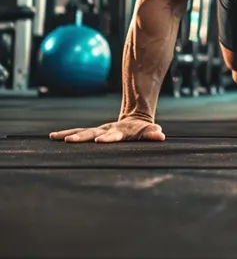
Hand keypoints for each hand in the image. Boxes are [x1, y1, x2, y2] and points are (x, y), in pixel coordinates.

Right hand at [49, 117, 164, 142]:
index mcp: (120, 132)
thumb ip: (152, 133)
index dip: (108, 138)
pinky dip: (66, 134)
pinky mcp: (93, 132)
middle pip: (92, 133)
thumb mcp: (149, 130)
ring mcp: (99, 130)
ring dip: (69, 134)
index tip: (100, 140)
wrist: (134, 118)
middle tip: (69, 141)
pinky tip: (53, 137)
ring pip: (82, 132)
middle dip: (81, 137)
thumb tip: (160, 135)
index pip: (113, 135)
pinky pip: (78, 133)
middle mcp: (106, 130)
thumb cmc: (142, 129)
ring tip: (56, 137)